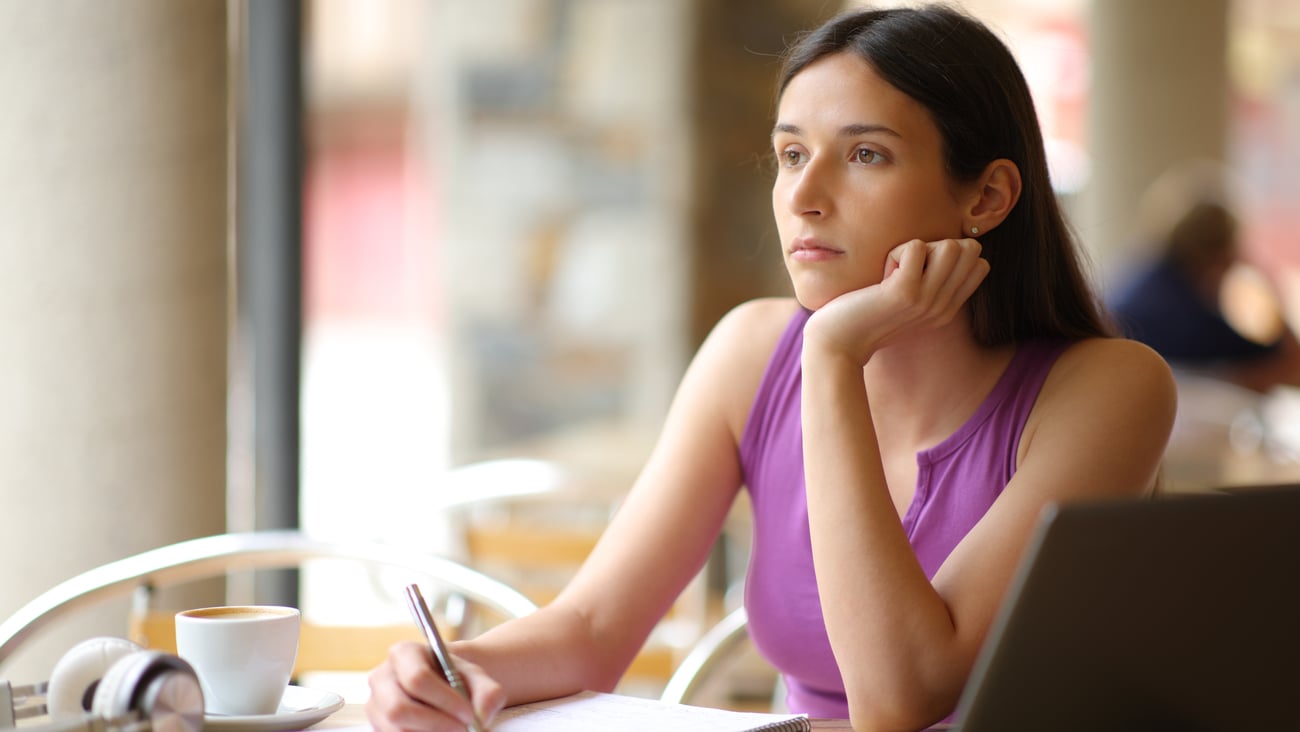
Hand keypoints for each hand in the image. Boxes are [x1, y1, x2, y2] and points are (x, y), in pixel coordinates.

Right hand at [367, 641, 504, 731]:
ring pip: (395, 729)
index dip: (444, 700)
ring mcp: (375, 704)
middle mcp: (381, 677)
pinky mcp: (377, 725)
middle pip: (398, 708)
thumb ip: (489, 692)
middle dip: (434, 724)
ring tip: (454, 730)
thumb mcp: (478, 677)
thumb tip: (483, 716)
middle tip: (463, 729)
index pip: (417, 679)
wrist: (444, 686)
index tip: (469, 714)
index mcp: (403, 653)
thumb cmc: (458, 678)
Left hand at [804, 237, 988, 363]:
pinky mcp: (905, 293)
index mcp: (946, 310)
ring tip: (894, 271)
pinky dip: (896, 252)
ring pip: (951, 246)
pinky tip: (881, 276)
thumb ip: (928, 284)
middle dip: (937, 246)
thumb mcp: (905, 304)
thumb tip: (948, 247)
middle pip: (970, 250)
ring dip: (917, 248)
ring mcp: (926, 301)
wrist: (837, 345)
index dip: (950, 255)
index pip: (980, 265)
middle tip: (905, 268)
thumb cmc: (864, 317)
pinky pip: (916, 247)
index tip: (918, 272)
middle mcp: (942, 307)